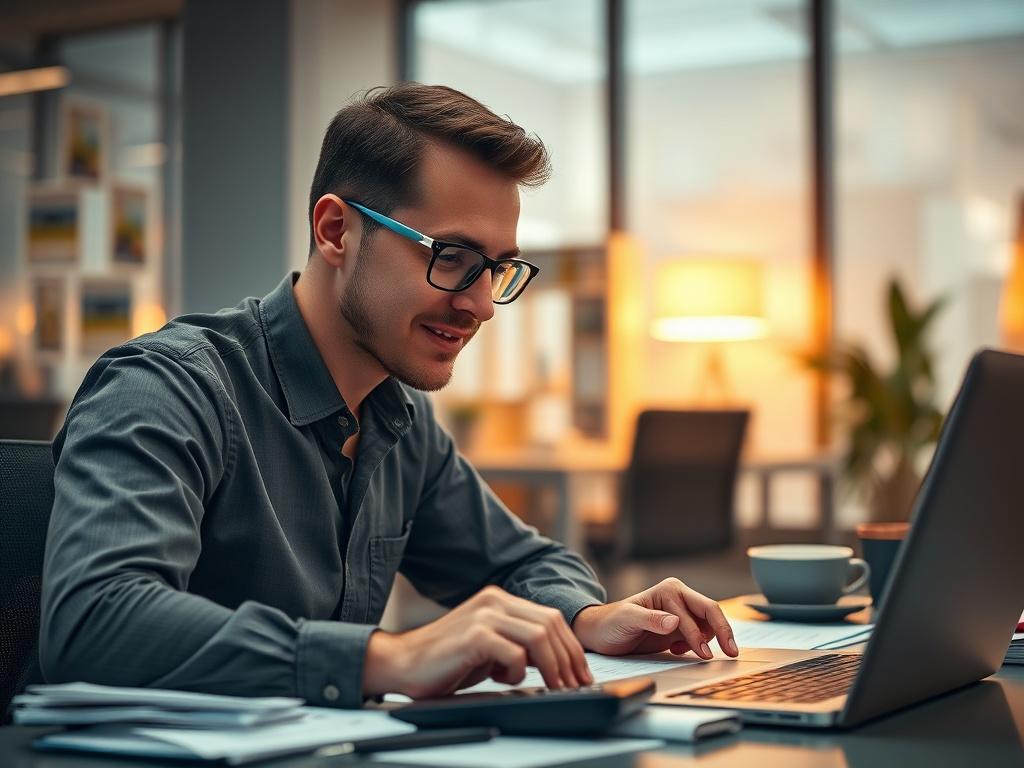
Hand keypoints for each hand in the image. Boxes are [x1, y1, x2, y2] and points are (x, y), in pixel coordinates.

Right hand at [362, 585, 592, 698]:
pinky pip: (514, 653)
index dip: (570, 646)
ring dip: (553, 667)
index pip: (550, 618)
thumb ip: (517, 644)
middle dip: (568, 658)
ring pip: (538, 637)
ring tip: (555, 688)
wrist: (403, 663)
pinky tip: (505, 679)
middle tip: (574, 685)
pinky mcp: (474, 635)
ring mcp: (484, 615)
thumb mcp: (490, 647)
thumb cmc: (447, 661)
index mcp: (500, 599)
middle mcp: (494, 600)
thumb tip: (555, 663)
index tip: (580, 672)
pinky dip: (518, 671)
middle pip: (550, 624)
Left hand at [571, 578, 738, 659]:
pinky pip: (700, 636)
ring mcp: (680, 613)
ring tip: (682, 651)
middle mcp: (678, 598)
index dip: (702, 634)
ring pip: (708, 626)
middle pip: (711, 612)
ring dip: (706, 641)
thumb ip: (650, 619)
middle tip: (732, 653)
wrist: (601, 634)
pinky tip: (677, 650)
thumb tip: (674, 621)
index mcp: (669, 590)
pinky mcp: (679, 628)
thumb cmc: (611, 623)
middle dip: (723, 632)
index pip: (697, 611)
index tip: (704, 653)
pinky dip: (697, 645)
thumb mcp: (627, 620)